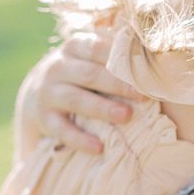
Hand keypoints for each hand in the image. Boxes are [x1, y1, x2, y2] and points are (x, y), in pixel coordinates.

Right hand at [22, 31, 145, 154]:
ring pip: (76, 99)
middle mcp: (57, 67)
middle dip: (117, 85)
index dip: (120, 59)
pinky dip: (80, 139)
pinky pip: (62, 130)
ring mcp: (48, 93)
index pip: (97, 48)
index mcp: (74, 47)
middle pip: (89, 74)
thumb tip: (155, 54)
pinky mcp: (43, 118)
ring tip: (126, 116)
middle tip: (143, 96)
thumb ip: (115, 53)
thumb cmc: (80, 72)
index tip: (144, 71)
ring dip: (102, 109)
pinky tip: (99, 148)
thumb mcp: (91, 57)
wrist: (38, 94)